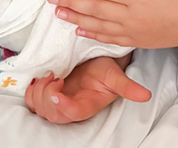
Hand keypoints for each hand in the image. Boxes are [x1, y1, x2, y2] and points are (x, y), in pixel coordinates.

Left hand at [25, 54, 150, 122]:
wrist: (96, 62)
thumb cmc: (107, 69)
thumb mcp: (116, 76)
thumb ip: (128, 87)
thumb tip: (146, 96)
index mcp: (87, 105)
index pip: (71, 113)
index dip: (61, 103)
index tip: (58, 84)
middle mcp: (70, 107)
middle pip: (51, 114)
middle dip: (47, 95)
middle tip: (54, 75)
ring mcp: (58, 102)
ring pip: (40, 109)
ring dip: (39, 92)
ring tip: (49, 73)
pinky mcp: (49, 94)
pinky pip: (33, 101)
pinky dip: (31, 91)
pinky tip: (38, 78)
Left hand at [49, 0, 177, 47]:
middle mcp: (131, 17)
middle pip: (94, 9)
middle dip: (71, 2)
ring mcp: (134, 32)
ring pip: (98, 26)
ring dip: (76, 18)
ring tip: (58, 13)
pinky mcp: (138, 41)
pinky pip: (110, 39)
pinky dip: (92, 35)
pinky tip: (80, 31)